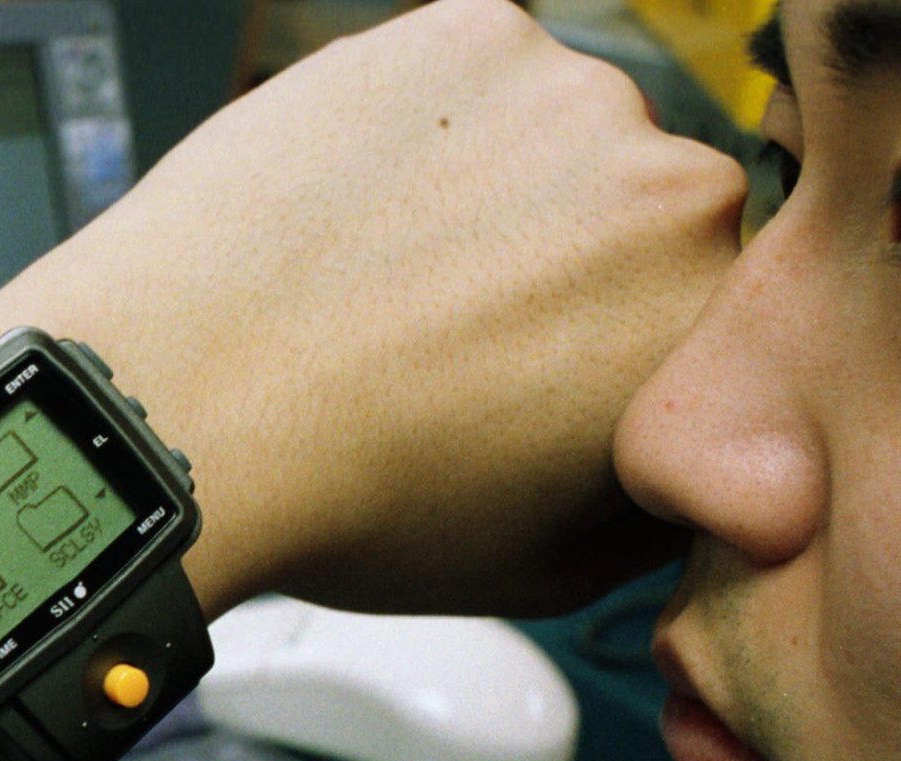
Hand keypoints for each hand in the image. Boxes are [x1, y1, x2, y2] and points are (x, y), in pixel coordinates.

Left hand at [0, 0, 743, 618]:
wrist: (184, 405)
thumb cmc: (356, 498)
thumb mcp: (551, 567)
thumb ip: (660, 501)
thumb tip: (688, 457)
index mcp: (710, 324)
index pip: (715, 312)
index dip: (629, 341)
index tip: (560, 360)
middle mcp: (673, 188)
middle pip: (648, 209)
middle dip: (579, 257)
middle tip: (470, 313)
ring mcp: (568, 93)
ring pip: (565, 133)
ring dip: (510, 180)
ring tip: (401, 256)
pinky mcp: (465, 27)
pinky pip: (478, 72)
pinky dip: (435, 119)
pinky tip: (367, 196)